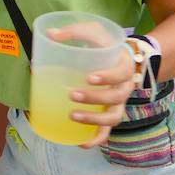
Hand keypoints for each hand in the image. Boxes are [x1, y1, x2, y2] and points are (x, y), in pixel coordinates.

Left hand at [43, 25, 134, 147]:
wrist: (120, 58)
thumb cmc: (104, 45)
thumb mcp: (93, 31)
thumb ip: (74, 31)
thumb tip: (50, 34)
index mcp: (124, 66)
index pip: (121, 73)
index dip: (107, 77)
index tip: (89, 77)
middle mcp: (125, 87)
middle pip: (115, 97)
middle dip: (94, 98)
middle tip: (72, 94)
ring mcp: (118, 103)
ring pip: (113, 117)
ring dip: (94, 120)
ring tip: (73, 116)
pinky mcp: (109, 114)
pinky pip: (106, 132)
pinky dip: (96, 140)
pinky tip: (80, 143)